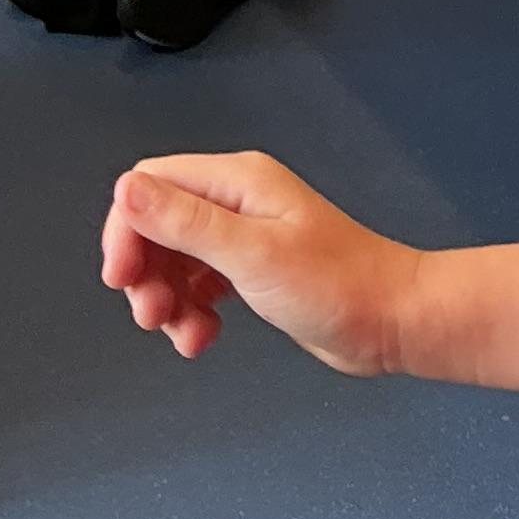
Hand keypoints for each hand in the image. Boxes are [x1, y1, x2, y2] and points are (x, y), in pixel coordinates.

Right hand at [101, 151, 415, 373]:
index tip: (123, 278)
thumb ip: (187, 223)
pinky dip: (193, 311)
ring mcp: (247, 237)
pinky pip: (202, 284)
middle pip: (157, 226)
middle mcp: (238, 202)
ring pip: (176, 261)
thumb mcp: (252, 255)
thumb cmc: (341, 286)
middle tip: (153, 315)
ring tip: (187, 335)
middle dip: (146, 273)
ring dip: (168, 300)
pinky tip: (204, 336)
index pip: (150, 186)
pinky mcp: (255, 271)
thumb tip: (128, 190)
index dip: (127, 231)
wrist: (395, 322)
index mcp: (236, 182)